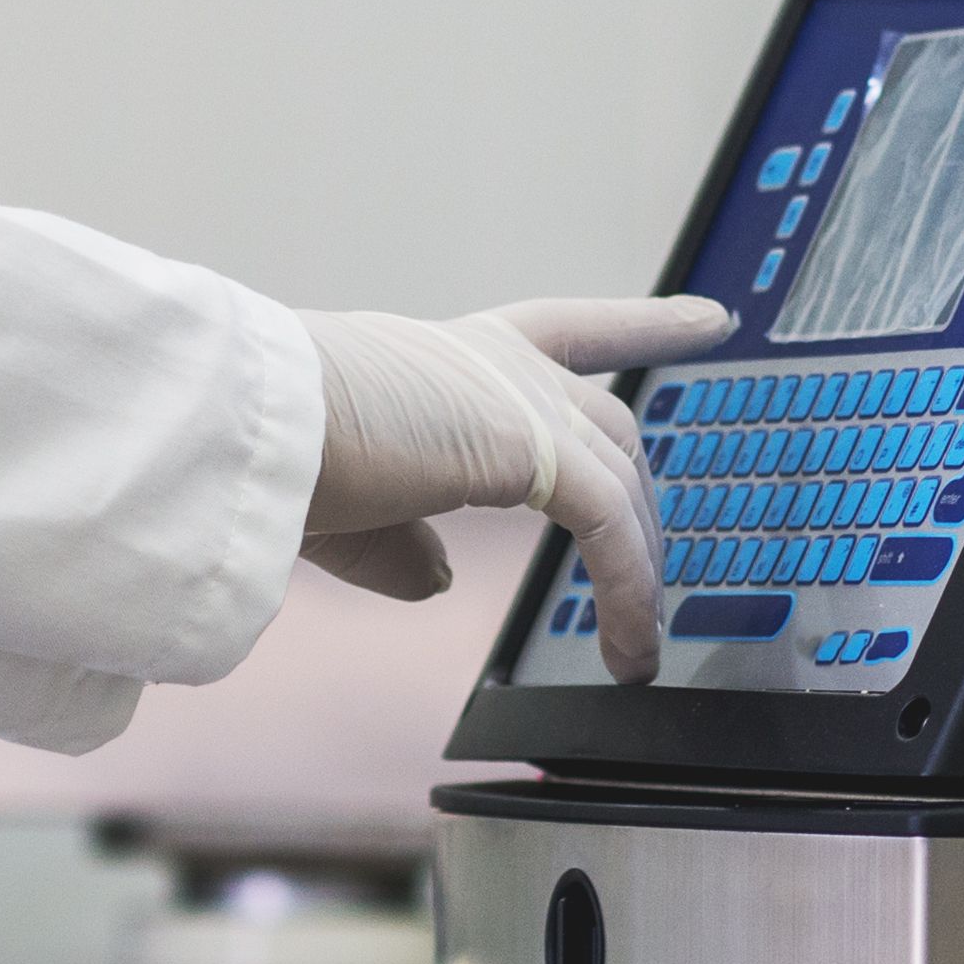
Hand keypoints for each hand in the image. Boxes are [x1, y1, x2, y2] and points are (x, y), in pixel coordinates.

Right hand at [297, 295, 734, 680]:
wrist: (252, 428)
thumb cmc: (274, 456)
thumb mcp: (349, 507)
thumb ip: (402, 543)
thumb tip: (441, 579)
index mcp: (451, 358)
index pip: (572, 330)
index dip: (646, 325)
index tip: (710, 316)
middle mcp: (497, 365)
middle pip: (610, 426)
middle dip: (643, 499)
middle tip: (658, 567)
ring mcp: (521, 398)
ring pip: (620, 480)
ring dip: (639, 569)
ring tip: (639, 646)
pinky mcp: (534, 446)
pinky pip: (610, 526)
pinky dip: (628, 590)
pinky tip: (627, 647)